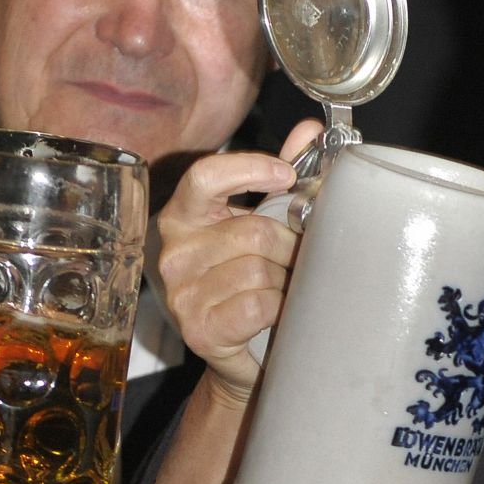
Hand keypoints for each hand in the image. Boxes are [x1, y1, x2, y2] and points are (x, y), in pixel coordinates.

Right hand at [157, 120, 322, 404]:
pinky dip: (279, 307)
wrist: (243, 352)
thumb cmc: (252, 280)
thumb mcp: (263, 221)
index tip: (286, 177)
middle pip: (253, 230)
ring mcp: (181, 292)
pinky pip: (258, 304)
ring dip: (286, 279)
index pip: (205, 176)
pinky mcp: (198, 328)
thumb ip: (281, 174)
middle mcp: (173, 251)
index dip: (249, 170)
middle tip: (297, 259)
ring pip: (260, 269)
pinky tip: (276, 312)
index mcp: (184, 216)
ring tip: (283, 288)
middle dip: (289, 245)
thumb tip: (309, 130)